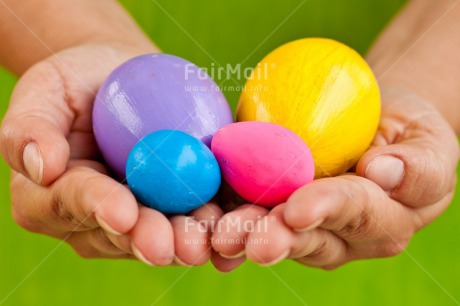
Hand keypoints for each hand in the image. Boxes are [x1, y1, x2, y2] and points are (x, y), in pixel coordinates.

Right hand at [0, 44, 241, 269]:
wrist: (121, 79)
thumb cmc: (77, 84)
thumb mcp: (43, 91)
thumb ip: (29, 128)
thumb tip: (40, 166)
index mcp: (55, 197)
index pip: (74, 204)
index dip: (98, 209)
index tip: (122, 212)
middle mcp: (98, 218)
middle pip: (125, 234)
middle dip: (153, 239)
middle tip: (180, 244)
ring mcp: (141, 216)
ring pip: (165, 234)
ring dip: (191, 239)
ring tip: (212, 238)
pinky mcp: (177, 205)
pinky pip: (197, 218)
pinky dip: (218, 224)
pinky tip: (237, 226)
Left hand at [212, 88, 458, 269]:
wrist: (373, 128)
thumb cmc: (406, 136)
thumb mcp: (429, 144)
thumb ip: (416, 166)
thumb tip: (381, 171)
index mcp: (381, 221)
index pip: (353, 211)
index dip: (325, 209)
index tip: (297, 209)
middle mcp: (338, 234)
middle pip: (305, 237)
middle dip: (274, 237)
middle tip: (246, 239)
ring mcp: (302, 227)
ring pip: (271, 234)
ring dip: (242, 236)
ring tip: (218, 237)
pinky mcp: (272, 210)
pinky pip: (248, 218)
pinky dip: (224, 222)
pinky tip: (204, 228)